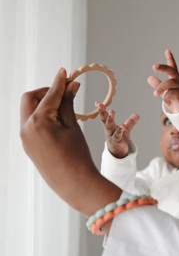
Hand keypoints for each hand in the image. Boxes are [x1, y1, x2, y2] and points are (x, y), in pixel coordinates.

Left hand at [20, 68, 121, 216]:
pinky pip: (30, 123)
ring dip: (43, 104)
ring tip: (64, 107)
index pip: (49, 95)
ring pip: (29, 110)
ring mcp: (24, 137)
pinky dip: (41, 116)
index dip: (59, 82)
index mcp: (39, 122)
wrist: (74, 183)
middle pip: (30, 98)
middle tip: (64, 92)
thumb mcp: (73, 126)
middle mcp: (26, 128)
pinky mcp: (27, 145)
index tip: (65, 72)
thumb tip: (72, 85)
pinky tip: (58, 120)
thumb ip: (69, 103)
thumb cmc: (77, 155)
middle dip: (46, 92)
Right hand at [96, 102, 139, 158]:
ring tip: (111, 111)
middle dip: (102, 112)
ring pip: (109, 127)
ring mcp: (111, 136)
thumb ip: (130, 122)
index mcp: (109, 126)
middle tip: (100, 105)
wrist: (119, 153)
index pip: (104, 117)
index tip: (97, 103)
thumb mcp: (126, 130)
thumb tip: (137, 115)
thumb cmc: (120, 140)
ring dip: (109, 119)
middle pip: (104, 120)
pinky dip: (120, 131)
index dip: (101, 110)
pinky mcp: (116, 142)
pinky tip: (122, 126)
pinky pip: (117, 136)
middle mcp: (108, 130)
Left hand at [147, 49, 178, 113]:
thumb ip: (158, 85)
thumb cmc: (175, 100)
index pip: (173, 67)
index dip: (170, 59)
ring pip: (170, 83)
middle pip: (172, 71)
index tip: (167, 50)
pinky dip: (167, 96)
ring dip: (161, 87)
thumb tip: (149, 78)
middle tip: (154, 67)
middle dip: (163, 68)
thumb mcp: (164, 92)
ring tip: (155, 94)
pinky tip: (164, 99)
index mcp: (175, 79)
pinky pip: (173, 93)